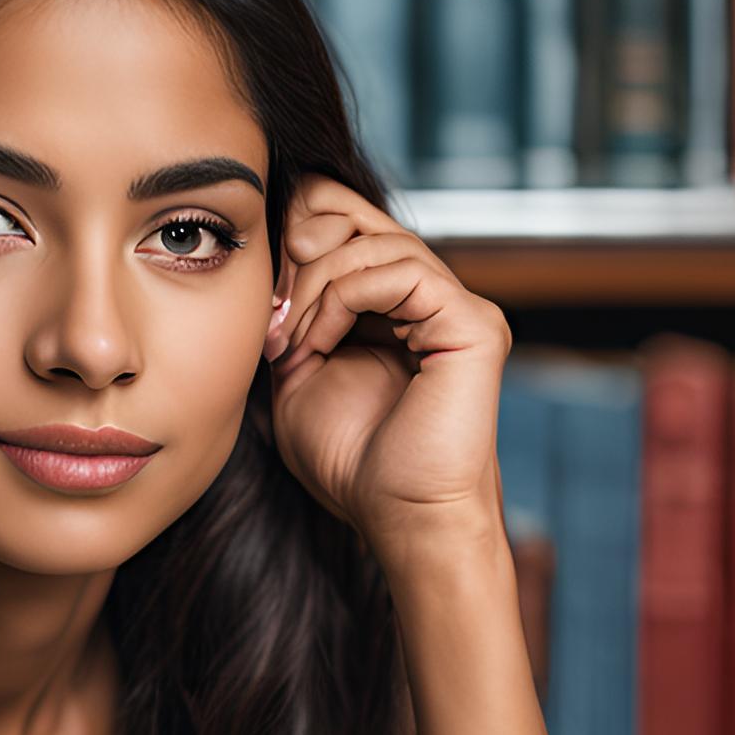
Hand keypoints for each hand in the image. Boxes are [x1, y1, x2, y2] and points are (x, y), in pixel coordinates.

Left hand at [262, 176, 513, 548]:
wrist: (400, 518)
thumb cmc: (353, 465)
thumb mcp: (298, 381)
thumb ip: (292, 323)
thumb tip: (274, 272)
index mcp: (395, 308)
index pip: (351, 225)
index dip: (299, 232)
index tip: (260, 294)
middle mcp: (431, 299)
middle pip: (363, 215)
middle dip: (302, 241)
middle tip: (270, 300)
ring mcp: (457, 308)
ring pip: (377, 242)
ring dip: (314, 284)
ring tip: (287, 339)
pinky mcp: (473, 323)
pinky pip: (402, 271)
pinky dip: (344, 298)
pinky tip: (317, 342)